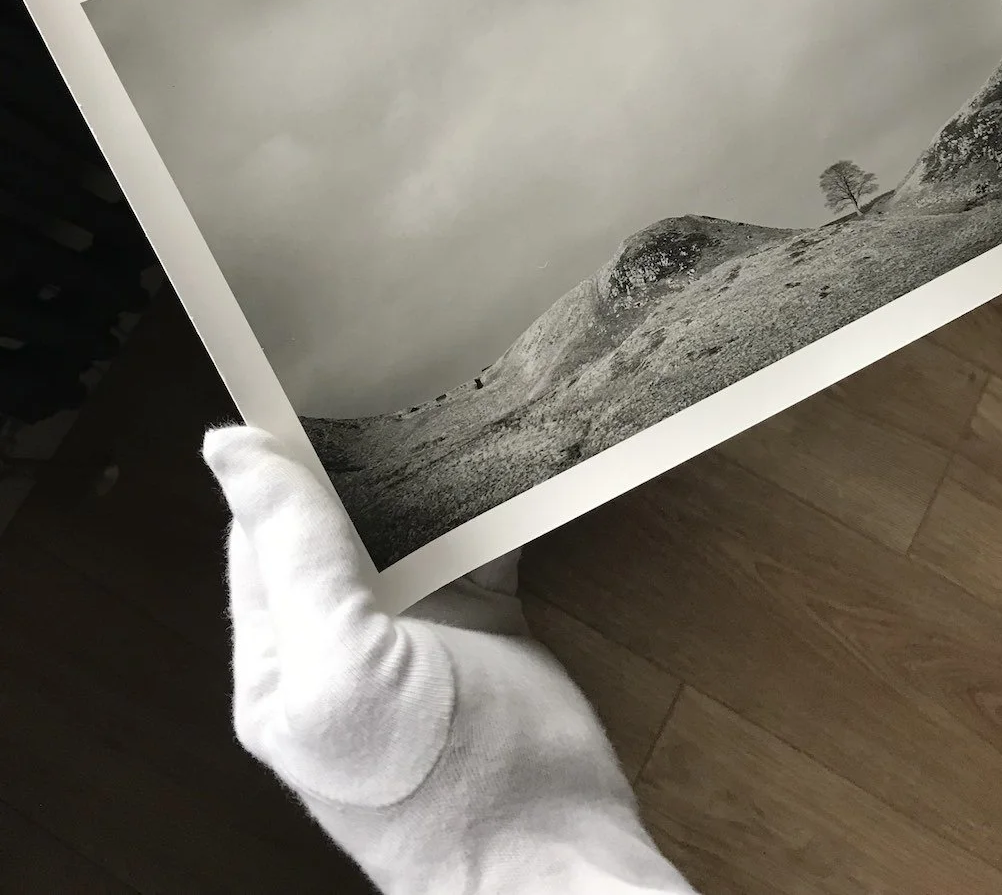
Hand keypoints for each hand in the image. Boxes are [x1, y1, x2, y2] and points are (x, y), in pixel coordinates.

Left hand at [204, 427, 693, 894]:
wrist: (557, 851)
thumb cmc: (441, 794)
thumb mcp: (346, 669)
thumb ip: (296, 557)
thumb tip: (229, 451)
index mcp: (282, 655)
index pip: (261, 529)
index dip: (277, 459)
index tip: (304, 380)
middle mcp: (340, 636)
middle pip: (334, 517)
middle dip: (355, 453)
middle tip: (384, 369)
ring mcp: (415, 628)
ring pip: (404, 520)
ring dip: (422, 469)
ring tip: (440, 394)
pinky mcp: (483, 619)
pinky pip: (475, 538)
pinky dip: (486, 498)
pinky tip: (498, 453)